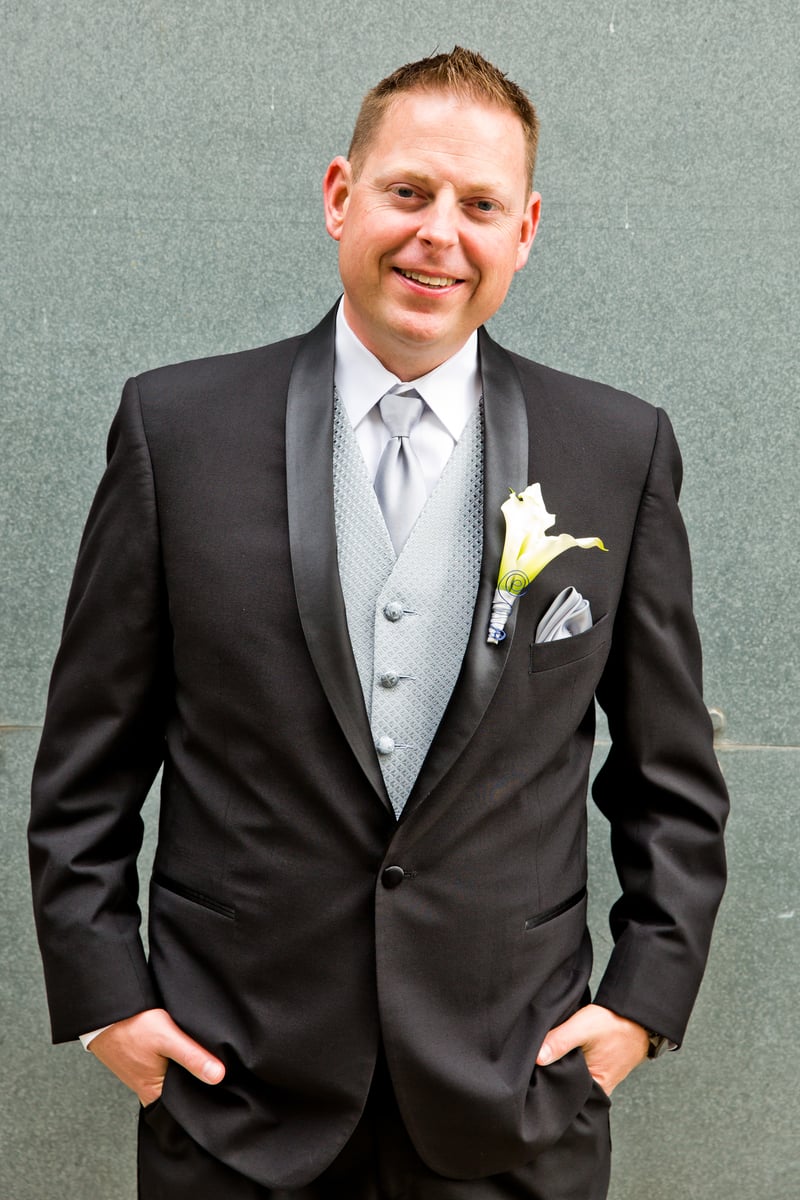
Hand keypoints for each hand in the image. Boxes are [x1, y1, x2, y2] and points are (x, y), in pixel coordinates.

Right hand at [89, 1008, 224, 1105]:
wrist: (105, 1011)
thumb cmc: (131, 1026)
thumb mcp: (167, 1039)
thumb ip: (192, 1058)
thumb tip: (218, 1076)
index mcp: (153, 1094)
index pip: (184, 1106)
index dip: (202, 1098)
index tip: (221, 1090)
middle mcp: (148, 1089)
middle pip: (180, 1090)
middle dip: (197, 1081)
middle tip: (218, 1070)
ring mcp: (144, 1074)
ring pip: (173, 1077)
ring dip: (186, 1068)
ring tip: (203, 1059)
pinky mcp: (142, 1061)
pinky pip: (165, 1066)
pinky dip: (175, 1059)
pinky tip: (183, 1048)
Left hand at [536, 1003, 648, 1095]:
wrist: (637, 1012)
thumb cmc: (615, 1022)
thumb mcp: (583, 1028)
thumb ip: (559, 1042)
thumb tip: (537, 1058)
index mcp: (597, 1088)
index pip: (566, 1095)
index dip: (550, 1084)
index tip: (537, 1073)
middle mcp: (601, 1087)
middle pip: (570, 1086)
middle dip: (555, 1075)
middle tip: (542, 1062)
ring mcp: (602, 1077)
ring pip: (576, 1076)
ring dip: (565, 1065)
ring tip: (555, 1054)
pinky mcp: (602, 1066)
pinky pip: (583, 1068)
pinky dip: (575, 1060)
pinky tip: (569, 1050)